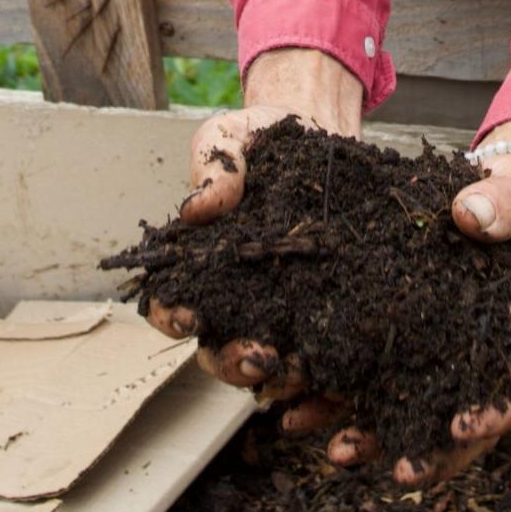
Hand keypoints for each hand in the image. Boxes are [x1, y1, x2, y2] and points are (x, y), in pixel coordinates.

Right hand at [145, 48, 363, 428]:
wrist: (320, 134)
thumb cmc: (261, 139)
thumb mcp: (231, 139)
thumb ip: (215, 167)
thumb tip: (199, 207)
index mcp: (200, 266)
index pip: (170, 304)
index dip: (171, 317)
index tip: (188, 317)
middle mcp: (236, 299)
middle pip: (220, 352)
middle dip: (233, 363)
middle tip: (258, 358)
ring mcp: (283, 308)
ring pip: (271, 364)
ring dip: (280, 377)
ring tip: (300, 370)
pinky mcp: (327, 308)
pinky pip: (324, 350)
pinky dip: (327, 370)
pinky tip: (340, 369)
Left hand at [332, 120, 510, 486]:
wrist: (477, 190)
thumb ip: (503, 203)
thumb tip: (470, 214)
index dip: (502, 412)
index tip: (464, 425)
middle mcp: (487, 359)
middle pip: (470, 424)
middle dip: (432, 451)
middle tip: (400, 471)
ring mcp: (440, 359)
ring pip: (412, 412)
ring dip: (375, 438)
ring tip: (336, 452)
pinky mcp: (399, 347)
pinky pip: (368, 382)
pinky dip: (336, 401)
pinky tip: (297, 410)